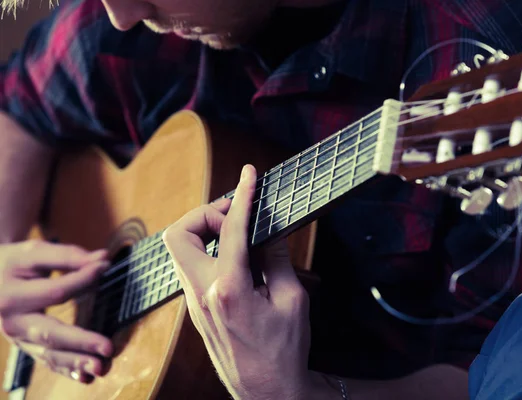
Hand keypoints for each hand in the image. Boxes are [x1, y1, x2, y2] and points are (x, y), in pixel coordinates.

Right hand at [0, 241, 113, 381]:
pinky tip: (87, 377)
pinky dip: (67, 371)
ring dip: (77, 363)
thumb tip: (103, 258)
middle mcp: (13, 322)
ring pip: (49, 355)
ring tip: (102, 366)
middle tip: (107, 347)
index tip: (105, 267)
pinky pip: (48, 362)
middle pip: (50, 334)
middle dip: (80, 341)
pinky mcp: (27, 347)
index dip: (83, 279)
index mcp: (12, 296)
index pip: (55, 291)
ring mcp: (19, 339)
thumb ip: (67, 256)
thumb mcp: (32, 253)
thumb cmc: (12, 264)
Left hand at [163, 165, 311, 399]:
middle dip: (204, 214)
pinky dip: (209, 250)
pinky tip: (235, 256)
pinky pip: (192, 267)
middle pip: (178, 234)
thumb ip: (277, 258)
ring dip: (205, 232)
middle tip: (235, 214)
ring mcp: (193, 303)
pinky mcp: (195, 310)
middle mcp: (202, 294)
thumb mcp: (292, 300)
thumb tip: (269, 228)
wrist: (266, 392)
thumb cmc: (284, 351)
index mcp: (229, 289)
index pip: (230, 230)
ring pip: (181, 250)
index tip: (249, 174)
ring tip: (238, 232)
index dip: (242, 196)